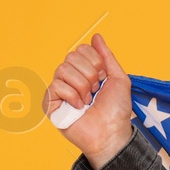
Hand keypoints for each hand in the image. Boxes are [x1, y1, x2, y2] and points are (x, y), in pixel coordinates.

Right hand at [44, 33, 134, 169]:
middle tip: (96, 91)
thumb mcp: (119, 78)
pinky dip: (73, 96)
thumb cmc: (116, 110)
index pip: (81, 49)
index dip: (96, 62)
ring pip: (63, 69)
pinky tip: (79, 107)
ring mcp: (59, 89)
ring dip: (82, 86)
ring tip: (88, 100)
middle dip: (90, 74)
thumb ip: (107, 56)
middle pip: (71, 56)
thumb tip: (96, 36)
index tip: (104, 78)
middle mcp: (70, 78)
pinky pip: (56, 85)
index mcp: (85, 71)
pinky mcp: (50, 102)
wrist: (111, 133)